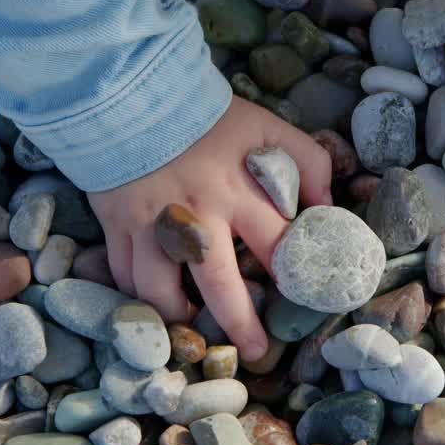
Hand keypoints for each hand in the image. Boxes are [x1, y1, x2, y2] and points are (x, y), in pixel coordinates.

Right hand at [88, 97, 331, 359]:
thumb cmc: (208, 117)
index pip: (277, 247)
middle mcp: (195, 215)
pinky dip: (135, 297)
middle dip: (240, 325)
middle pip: (219, 285)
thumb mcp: (269, 128)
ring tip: (190, 329)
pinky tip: (152, 305)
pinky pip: (122, 275)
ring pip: (159, 291)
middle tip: (256, 353)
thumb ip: (308, 163)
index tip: (303, 299)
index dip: (295, 278)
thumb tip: (328, 205)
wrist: (135, 92)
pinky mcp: (116, 224)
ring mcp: (150, 224)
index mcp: (239, 192)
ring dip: (177, 317)